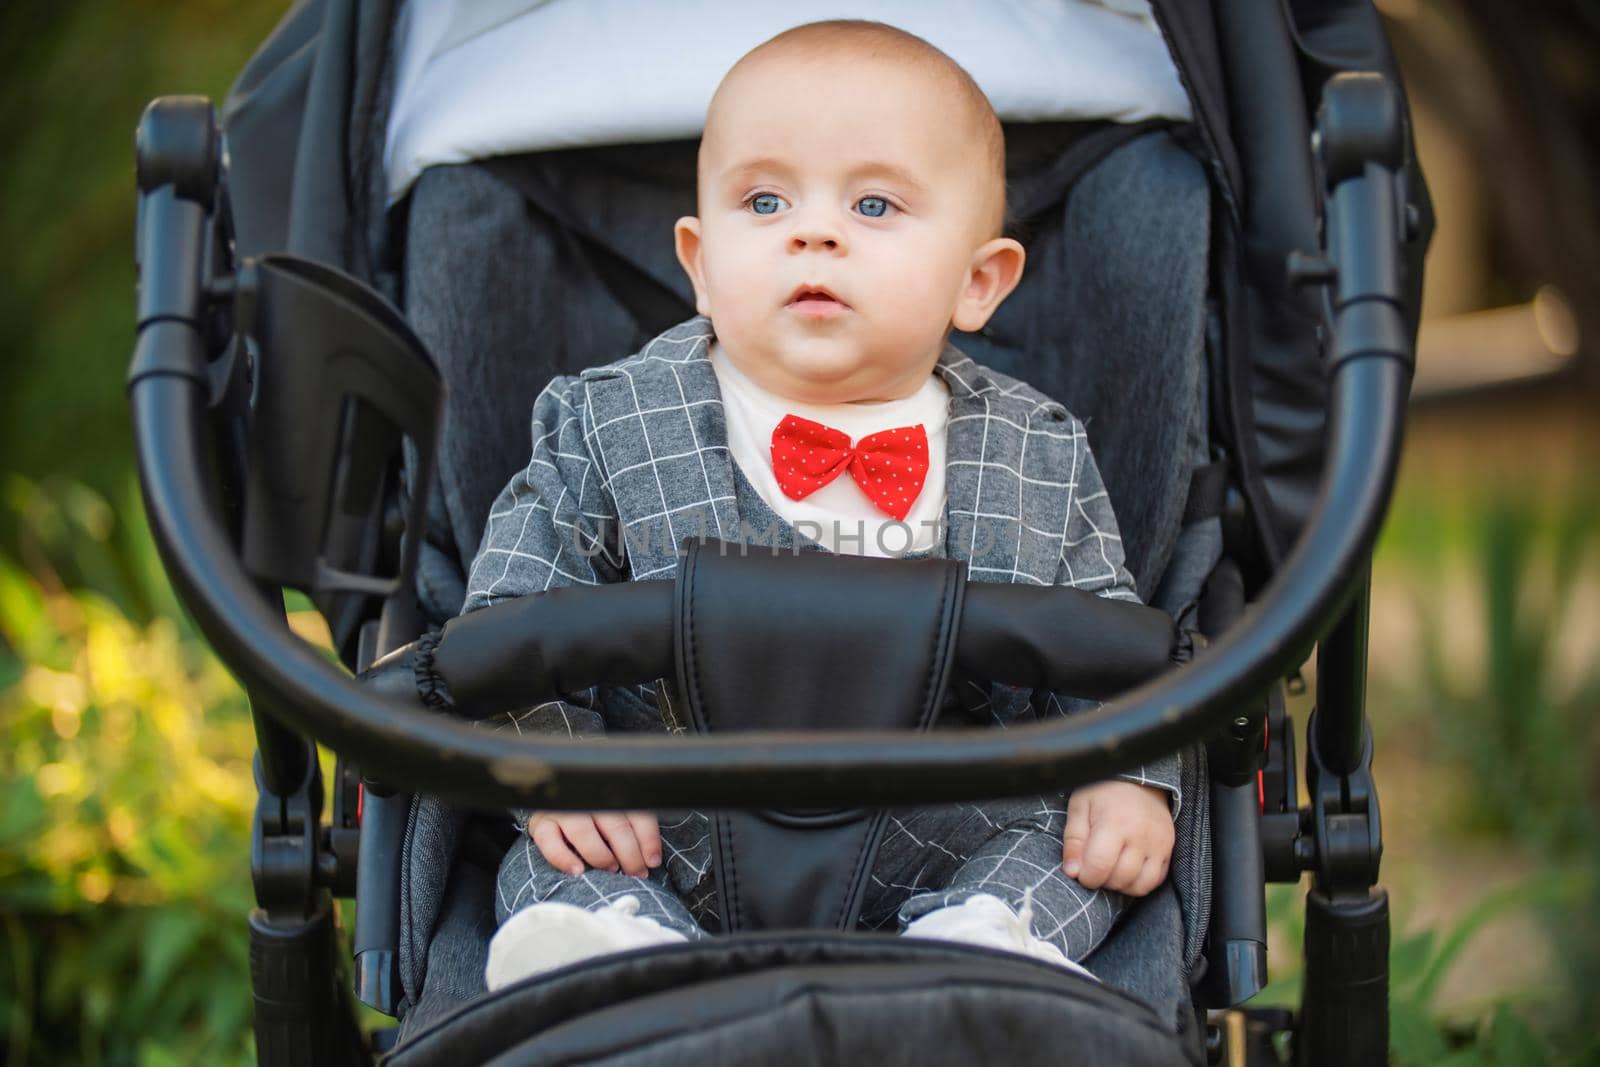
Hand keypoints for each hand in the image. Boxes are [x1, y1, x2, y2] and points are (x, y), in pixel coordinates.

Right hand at [528, 811, 661, 877]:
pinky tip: (577, 871)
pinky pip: (550, 842)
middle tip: (636, 873)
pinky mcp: (542, 823)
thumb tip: (650, 859)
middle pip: (615, 826)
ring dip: (602, 856)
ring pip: (585, 833)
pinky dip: (564, 858)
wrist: (552, 801)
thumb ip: (632, 828)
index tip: (652, 862)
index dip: (648, 841)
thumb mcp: (617, 814)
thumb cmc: (594, 815)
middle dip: (629, 855)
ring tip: (611, 870)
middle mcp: (589, 798)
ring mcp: (564, 810)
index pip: (637, 815)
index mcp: (612, 794)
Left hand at [1061, 781, 1173, 896]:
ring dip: (1121, 885)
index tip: (1080, 871)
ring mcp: (1159, 844)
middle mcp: (1141, 835)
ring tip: (1110, 869)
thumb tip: (1072, 872)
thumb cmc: (1103, 792)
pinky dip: (1139, 883)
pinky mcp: (1169, 849)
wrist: (1138, 779)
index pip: (1099, 866)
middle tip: (1094, 867)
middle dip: (1102, 881)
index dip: (1086, 877)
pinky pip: (1155, 880)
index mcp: (1114, 823)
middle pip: (1120, 878)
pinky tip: (1127, 870)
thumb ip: (1073, 841)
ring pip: (1140, 885)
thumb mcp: (1080, 807)